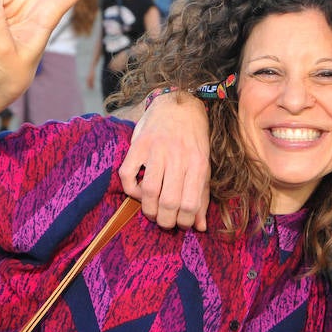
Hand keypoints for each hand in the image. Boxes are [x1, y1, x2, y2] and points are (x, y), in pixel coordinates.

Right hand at [118, 91, 211, 230]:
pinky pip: (127, 174)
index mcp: (198, 164)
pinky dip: (130, 189)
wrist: (179, 104)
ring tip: (151, 210)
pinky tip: (138, 191)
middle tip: (163, 221)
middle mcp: (179, 157)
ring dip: (148, 209)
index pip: (190, 204)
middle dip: (165, 220)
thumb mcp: (203, 166)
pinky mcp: (139, 144)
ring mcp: (157, 149)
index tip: (180, 223)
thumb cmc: (193, 140)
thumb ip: (202, 196)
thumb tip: (201, 227)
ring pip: (149, 191)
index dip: (184, 221)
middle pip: (169, 201)